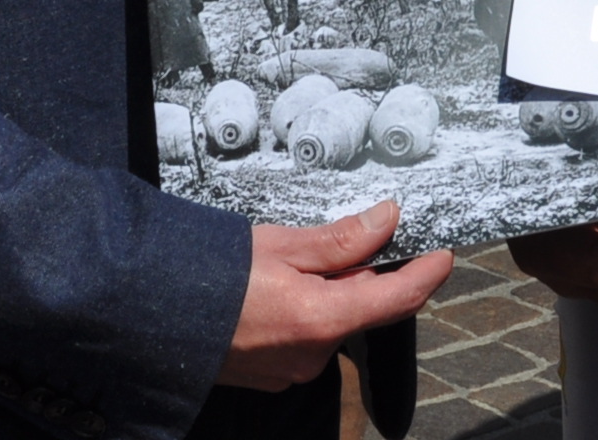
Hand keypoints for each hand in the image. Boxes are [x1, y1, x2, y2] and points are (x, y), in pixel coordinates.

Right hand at [219, 203, 452, 389]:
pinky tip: (272, 293)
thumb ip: (341, 239)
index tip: (445, 255)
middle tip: (333, 243)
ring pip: (332, 323)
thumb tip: (388, 220)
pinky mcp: (271, 377)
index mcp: (321, 320)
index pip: (397, 300)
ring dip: (328, 295)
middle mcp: (312, 356)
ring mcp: (291, 371)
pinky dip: (303, 314)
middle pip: (361, 309)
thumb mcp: (281, 244)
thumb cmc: (211, 275)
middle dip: (359, 276)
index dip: (427, 275)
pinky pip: (305, 341)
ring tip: (287, 265)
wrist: (152, 312)